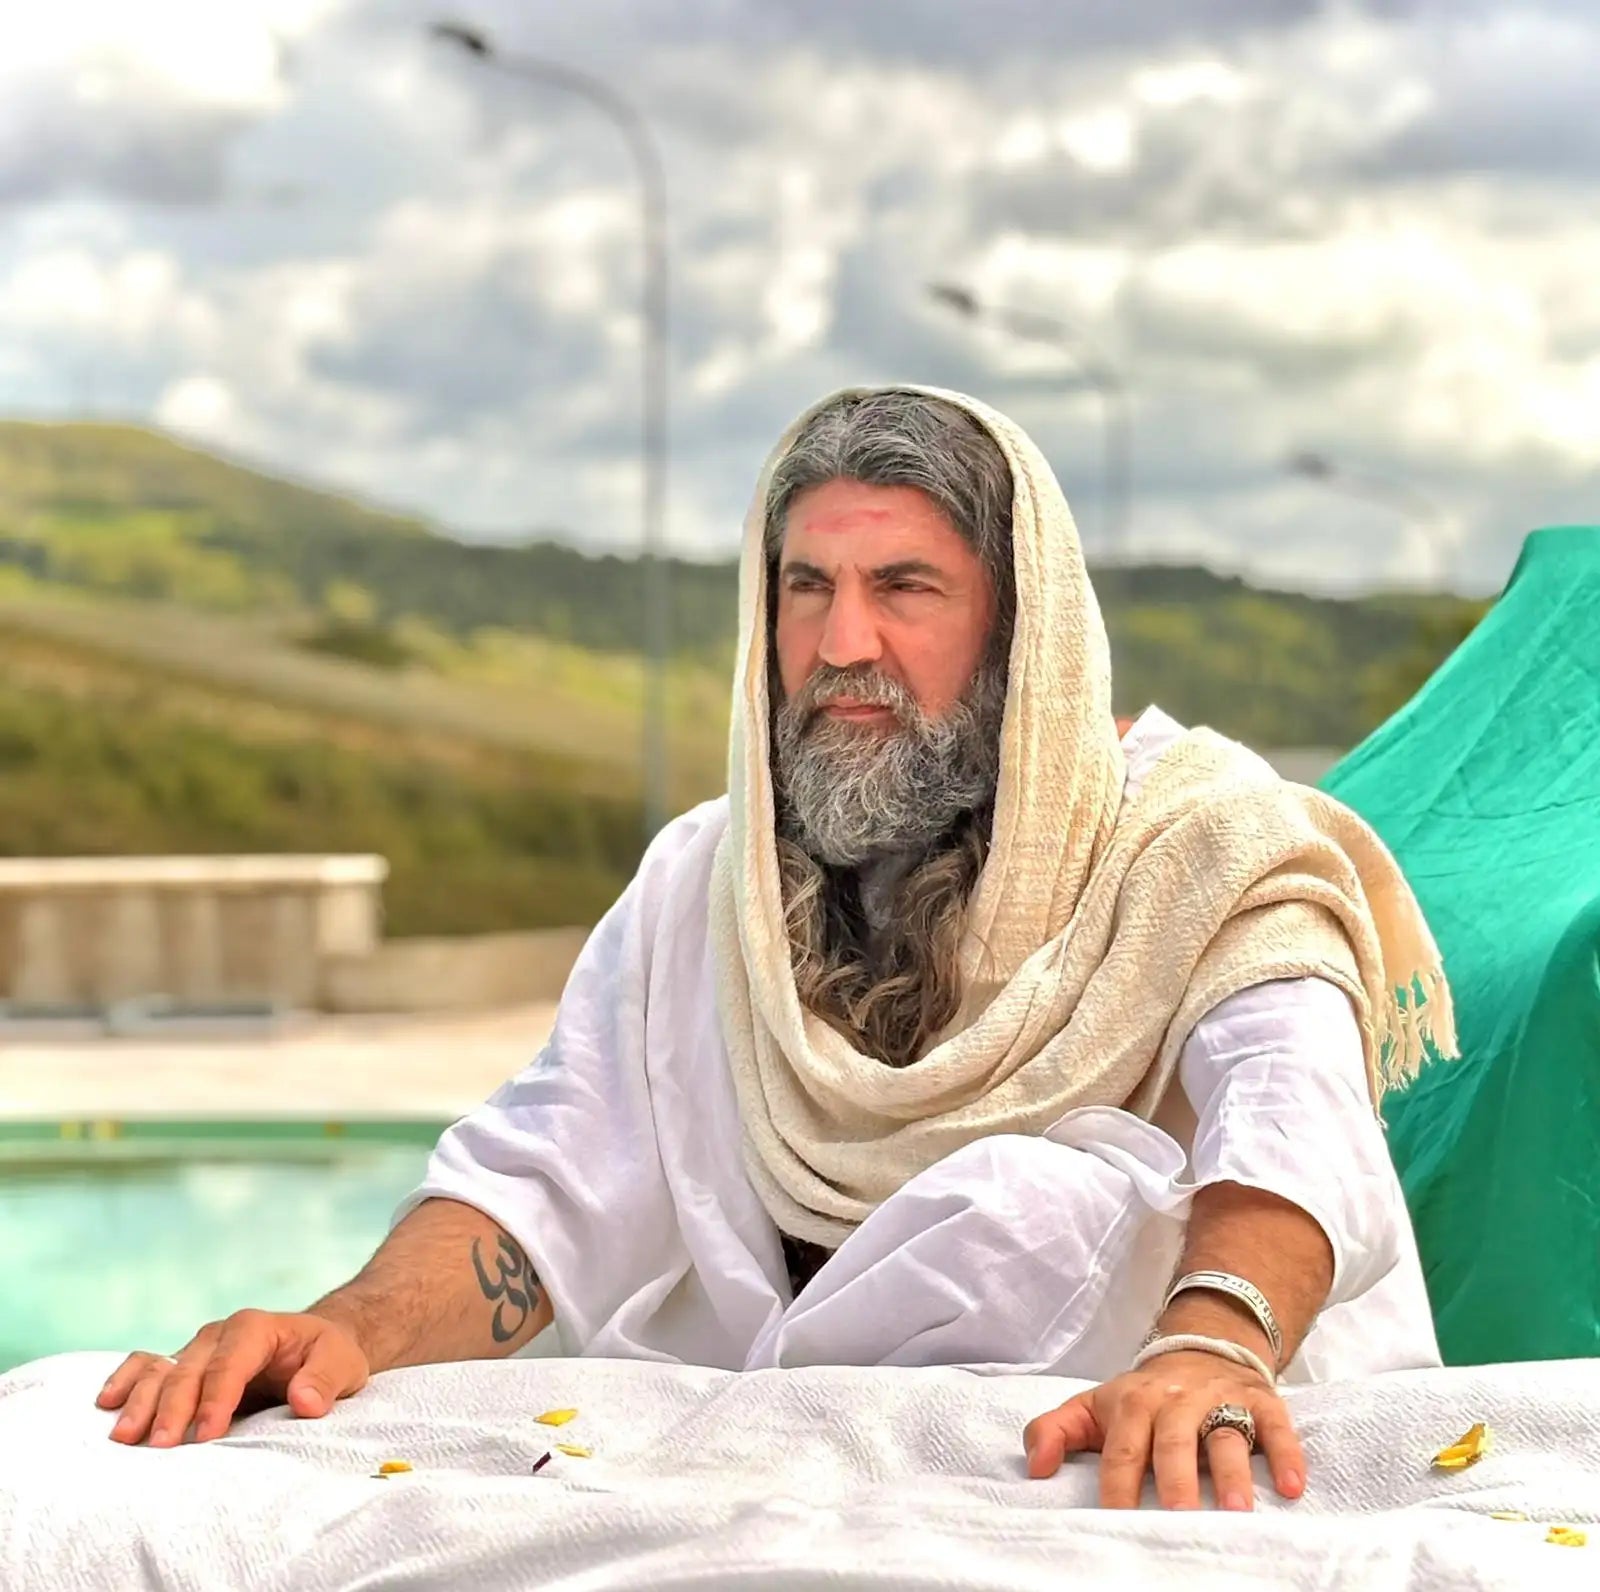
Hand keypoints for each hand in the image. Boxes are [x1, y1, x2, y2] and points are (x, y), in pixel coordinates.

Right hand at [96, 1310, 370, 1446]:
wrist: (315, 1348)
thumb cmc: (329, 1357)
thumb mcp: (342, 1364)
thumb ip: (325, 1380)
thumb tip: (305, 1401)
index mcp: (256, 1328)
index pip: (231, 1363)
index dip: (217, 1398)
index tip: (207, 1434)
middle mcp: (219, 1335)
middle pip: (189, 1371)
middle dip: (174, 1408)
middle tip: (161, 1447)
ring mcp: (196, 1350)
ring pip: (161, 1370)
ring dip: (142, 1402)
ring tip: (125, 1438)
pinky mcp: (182, 1367)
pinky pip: (146, 1366)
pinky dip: (126, 1380)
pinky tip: (107, 1403)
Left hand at [1022, 1350, 1304, 1510]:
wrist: (1200, 1347)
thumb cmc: (1142, 1397)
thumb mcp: (1093, 1406)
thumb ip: (1054, 1431)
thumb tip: (1034, 1469)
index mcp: (1134, 1402)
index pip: (1122, 1448)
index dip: (1118, 1484)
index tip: (1116, 1522)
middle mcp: (1177, 1399)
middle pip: (1173, 1440)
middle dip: (1176, 1478)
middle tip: (1179, 1519)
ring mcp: (1222, 1399)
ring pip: (1226, 1434)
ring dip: (1232, 1471)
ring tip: (1237, 1511)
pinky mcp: (1261, 1401)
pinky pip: (1276, 1425)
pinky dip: (1286, 1453)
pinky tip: (1291, 1487)